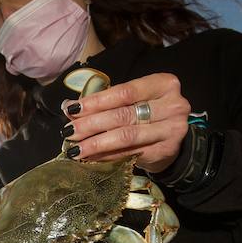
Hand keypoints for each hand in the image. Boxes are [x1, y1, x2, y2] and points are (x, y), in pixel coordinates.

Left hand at [62, 72, 189, 173]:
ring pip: (126, 136)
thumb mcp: (134, 101)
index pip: (125, 92)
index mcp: (163, 84)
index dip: (96, 101)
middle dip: (91, 124)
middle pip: (123, 114)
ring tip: (75, 148)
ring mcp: (171, 129)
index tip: (72, 109)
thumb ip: (106, 102)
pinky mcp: (165, 150)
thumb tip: (69, 107)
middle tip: (68, 131)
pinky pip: (130, 153)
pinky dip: (107, 156)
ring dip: (96, 143)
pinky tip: (91, 157)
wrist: (173, 138)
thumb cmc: (148, 114)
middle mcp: (172, 105)